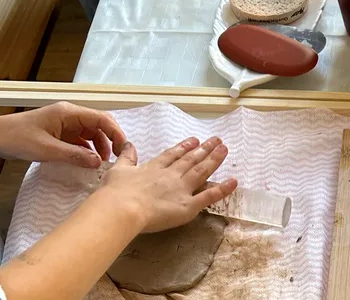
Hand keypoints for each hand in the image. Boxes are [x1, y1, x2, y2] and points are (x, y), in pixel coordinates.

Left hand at [0, 103, 126, 167]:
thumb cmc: (16, 138)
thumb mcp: (46, 150)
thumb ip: (74, 155)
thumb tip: (97, 162)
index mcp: (69, 113)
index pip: (101, 119)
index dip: (116, 132)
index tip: (123, 148)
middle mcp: (70, 115)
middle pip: (99, 125)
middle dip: (109, 140)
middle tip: (115, 158)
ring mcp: (64, 124)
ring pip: (90, 134)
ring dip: (98, 147)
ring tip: (101, 163)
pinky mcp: (59, 133)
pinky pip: (79, 140)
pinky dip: (86, 150)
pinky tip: (87, 161)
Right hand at [101, 137, 236, 232]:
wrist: (122, 208)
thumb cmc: (116, 192)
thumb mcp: (118, 169)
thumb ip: (127, 157)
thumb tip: (128, 144)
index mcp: (154, 168)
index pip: (173, 155)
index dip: (185, 147)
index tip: (194, 140)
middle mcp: (171, 175)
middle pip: (191, 160)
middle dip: (205, 149)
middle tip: (217, 140)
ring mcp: (182, 189)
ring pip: (202, 171)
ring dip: (214, 160)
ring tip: (225, 149)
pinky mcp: (188, 205)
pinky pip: (209, 196)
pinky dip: (222, 189)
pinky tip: (234, 182)